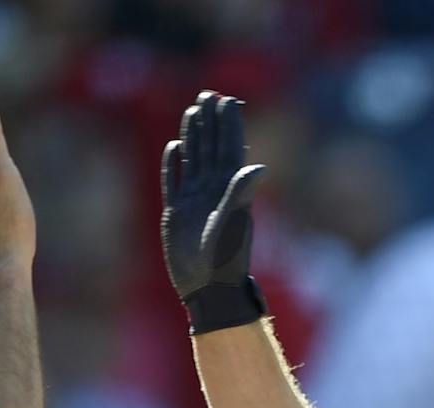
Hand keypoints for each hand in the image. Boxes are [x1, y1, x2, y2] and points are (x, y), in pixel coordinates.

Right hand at [160, 91, 266, 325]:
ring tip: (194, 111)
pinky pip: (174, 181)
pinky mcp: (176, 212)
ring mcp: (194, 200)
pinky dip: (174, 164)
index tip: (229, 99)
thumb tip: (259, 166)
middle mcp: (212, 190)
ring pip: (193, 159)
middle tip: (210, 93)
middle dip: (211, 121)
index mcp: (229, 189)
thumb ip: (241, 194)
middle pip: (211, 147)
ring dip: (194, 136)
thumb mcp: (234, 224)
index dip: (229, 123)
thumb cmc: (225, 259)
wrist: (207, 288)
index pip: (229, 148)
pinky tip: (175, 147)